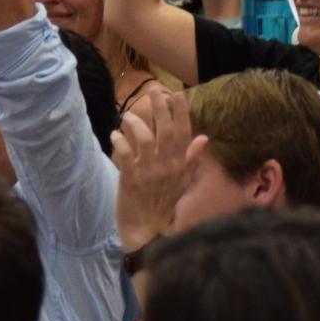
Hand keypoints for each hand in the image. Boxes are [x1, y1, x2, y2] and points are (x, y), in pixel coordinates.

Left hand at [110, 90, 206, 253]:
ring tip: (127, 116)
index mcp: (180, 165)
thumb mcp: (182, 181)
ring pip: (144, 139)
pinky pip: (125, 154)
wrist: (146, 229)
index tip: (178, 94)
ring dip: (135, 123)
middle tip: (154, 91)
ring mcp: (149, 172)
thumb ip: (191, 159)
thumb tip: (204, 138)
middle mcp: (167, 166)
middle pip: (165, 131)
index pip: (184, 133)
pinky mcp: (131, 179)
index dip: (181, 112)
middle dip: (161, 108)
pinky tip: (115, 135)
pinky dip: (119, 141)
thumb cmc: (162, 203)